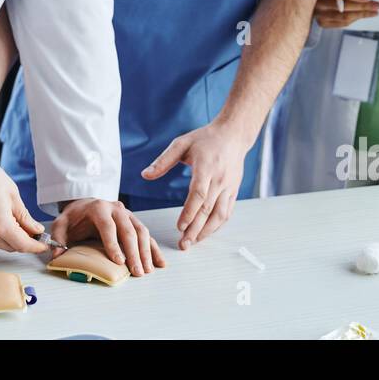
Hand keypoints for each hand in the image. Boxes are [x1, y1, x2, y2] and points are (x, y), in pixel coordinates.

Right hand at [0, 131, 49, 253]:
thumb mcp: (11, 193)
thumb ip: (24, 216)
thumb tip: (35, 229)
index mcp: (0, 224)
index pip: (23, 245)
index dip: (36, 246)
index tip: (44, 243)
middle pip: (12, 247)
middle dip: (25, 241)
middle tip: (33, 229)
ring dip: (10, 238)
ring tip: (17, 220)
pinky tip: (1, 219)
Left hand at [50, 199, 165, 276]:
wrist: (85, 204)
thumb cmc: (74, 217)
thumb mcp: (61, 223)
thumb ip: (57, 236)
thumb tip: (57, 253)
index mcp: (98, 208)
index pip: (108, 226)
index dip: (113, 244)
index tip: (118, 261)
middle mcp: (116, 208)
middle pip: (128, 230)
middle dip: (134, 252)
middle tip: (136, 272)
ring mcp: (127, 215)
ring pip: (141, 232)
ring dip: (146, 252)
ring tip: (147, 270)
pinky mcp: (134, 222)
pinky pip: (147, 235)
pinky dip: (153, 249)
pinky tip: (159, 262)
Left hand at [142, 120, 250, 249]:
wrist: (233, 135)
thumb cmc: (205, 139)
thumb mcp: (181, 144)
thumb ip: (163, 161)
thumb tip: (144, 175)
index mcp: (206, 168)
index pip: (199, 195)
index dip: (189, 213)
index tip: (180, 227)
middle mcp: (220, 180)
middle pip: (208, 209)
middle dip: (196, 229)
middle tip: (184, 244)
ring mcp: (229, 187)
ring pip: (220, 215)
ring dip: (207, 231)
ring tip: (193, 242)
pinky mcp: (234, 191)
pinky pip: (227, 212)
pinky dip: (217, 225)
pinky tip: (205, 232)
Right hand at [312, 0, 378, 28]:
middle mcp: (319, 3)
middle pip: (344, 7)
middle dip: (363, 7)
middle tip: (376, 5)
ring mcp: (319, 15)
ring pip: (344, 17)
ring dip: (362, 15)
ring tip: (373, 12)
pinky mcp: (322, 23)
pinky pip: (342, 23)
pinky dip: (354, 19)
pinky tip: (362, 16)